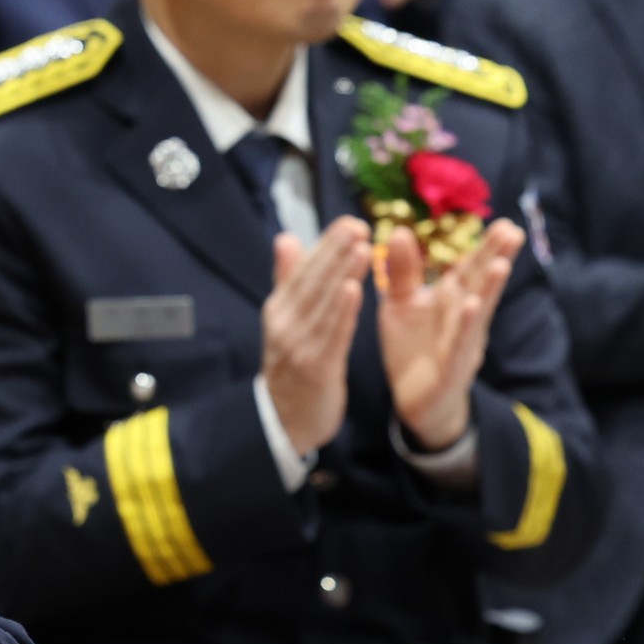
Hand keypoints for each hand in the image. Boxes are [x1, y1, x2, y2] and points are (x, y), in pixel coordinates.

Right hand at [261, 218, 368, 455]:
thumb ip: (289, 280)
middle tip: (358, 224)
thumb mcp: (286, 321)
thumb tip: (286, 238)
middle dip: (335, 252)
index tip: (350, 222)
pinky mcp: (315, 368)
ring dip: (342, 274)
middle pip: (313, 282)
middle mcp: (286, 323)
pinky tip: (355, 290)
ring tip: (363, 247)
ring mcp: (299, 345)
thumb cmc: (292, 366)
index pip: (303, 270)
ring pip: (324, 304)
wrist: (281, 421)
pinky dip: (342, 312)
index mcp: (281, 308)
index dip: (326, 246)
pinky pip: (332, 335)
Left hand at [374, 218, 525, 451]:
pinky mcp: (450, 370)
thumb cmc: (414, 348)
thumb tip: (400, 231)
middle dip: (495, 259)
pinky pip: (458, 346)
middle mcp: (462, 318)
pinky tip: (473, 307)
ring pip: (476, 314)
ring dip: (488, 290)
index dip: (485, 248)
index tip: (503, 223)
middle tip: (512, 231)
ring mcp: (460, 344)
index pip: (470, 269)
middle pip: (480, 285)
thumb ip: (403, 271)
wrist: (416, 402)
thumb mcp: (402, 304)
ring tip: (501, 265)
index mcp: (450, 300)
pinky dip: (465, 327)